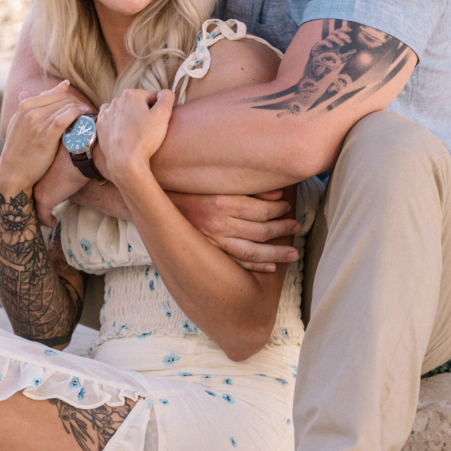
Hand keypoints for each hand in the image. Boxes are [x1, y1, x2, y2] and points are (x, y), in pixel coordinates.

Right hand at [0, 82, 89, 198]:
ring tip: (89, 115)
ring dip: (80, 110)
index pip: (55, 93)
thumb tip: (64, 84)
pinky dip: (75, 116)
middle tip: (88, 111)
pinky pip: (63, 121)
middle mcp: (30, 113)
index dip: (71, 98)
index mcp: (25, 105)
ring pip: (65, 109)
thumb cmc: (21, 146)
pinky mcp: (44, 139)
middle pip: (62, 100)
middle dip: (77, 103)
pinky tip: (83, 117)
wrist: (13, 171)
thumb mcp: (22, 120)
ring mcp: (36, 126)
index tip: (80, 105)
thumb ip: (41, 101)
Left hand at [32, 141, 88, 226]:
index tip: (35, 204)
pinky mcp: (44, 201)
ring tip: (45, 221)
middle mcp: (31, 181)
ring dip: (40, 218)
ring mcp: (36, 191)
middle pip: (28, 200)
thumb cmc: (73, 154)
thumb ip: (54, 171)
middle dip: (33, 209)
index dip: (32, 197)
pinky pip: (43, 216)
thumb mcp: (59, 162)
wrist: (76, 155)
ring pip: (34, 210)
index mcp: (33, 171)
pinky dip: (48, 221)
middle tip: (38, 217)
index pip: (28, 189)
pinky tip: (53, 223)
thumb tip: (61, 178)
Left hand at [96, 88, 174, 183]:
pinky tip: (124, 134)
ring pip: (124, 112)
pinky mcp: (100, 126)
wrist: (124, 161)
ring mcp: (106, 113)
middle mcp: (116, 100)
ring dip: (131, 119)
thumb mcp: (163, 115)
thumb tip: (166, 93)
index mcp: (132, 94)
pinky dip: (118, 125)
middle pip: (137, 104)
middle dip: (144, 113)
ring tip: (136, 134)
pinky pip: (112, 121)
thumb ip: (167, 97)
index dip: (159, 110)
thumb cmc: (145, 138)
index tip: (158, 123)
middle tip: (148, 130)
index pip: (152, 97)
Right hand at [169, 191, 300, 273]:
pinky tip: (271, 267)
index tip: (288, 207)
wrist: (154, 206)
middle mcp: (217, 224)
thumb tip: (277, 193)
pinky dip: (256, 267)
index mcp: (221, 202)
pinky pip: (236, 263)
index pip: (260, 209)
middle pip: (260, 231)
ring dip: (276, 253)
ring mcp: (212, 242)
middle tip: (297, 227)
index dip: (278, 209)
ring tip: (293, 253)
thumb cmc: (187, 189)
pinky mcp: (208, 253)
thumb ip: (246, 188)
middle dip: (282, 229)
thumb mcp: (215, 182)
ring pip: (252, 252)